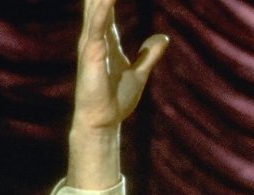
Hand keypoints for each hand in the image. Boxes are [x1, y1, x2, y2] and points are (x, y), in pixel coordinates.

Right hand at [68, 0, 167, 188]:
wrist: (103, 122)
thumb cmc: (116, 98)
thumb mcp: (140, 72)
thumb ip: (150, 54)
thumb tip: (163, 37)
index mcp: (105, 38)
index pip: (106, 4)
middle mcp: (94, 38)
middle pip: (97, 2)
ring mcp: (90, 49)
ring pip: (95, 14)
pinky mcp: (91, 62)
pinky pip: (95, 36)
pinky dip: (99, 19)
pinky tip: (105, 5)